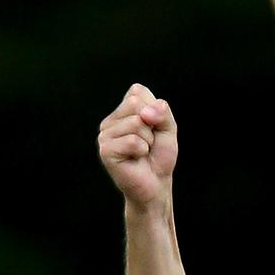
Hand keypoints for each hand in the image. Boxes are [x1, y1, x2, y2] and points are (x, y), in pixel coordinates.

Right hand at [98, 83, 178, 206]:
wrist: (156, 183)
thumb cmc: (160, 155)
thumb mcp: (168, 128)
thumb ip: (163, 113)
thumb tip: (145, 112)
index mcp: (123, 110)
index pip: (138, 91)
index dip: (155, 110)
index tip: (154, 127)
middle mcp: (110, 120)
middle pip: (136, 104)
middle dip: (152, 125)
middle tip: (148, 142)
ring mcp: (105, 135)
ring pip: (136, 123)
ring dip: (148, 140)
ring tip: (142, 151)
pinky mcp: (105, 150)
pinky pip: (132, 141)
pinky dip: (142, 150)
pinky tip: (135, 159)